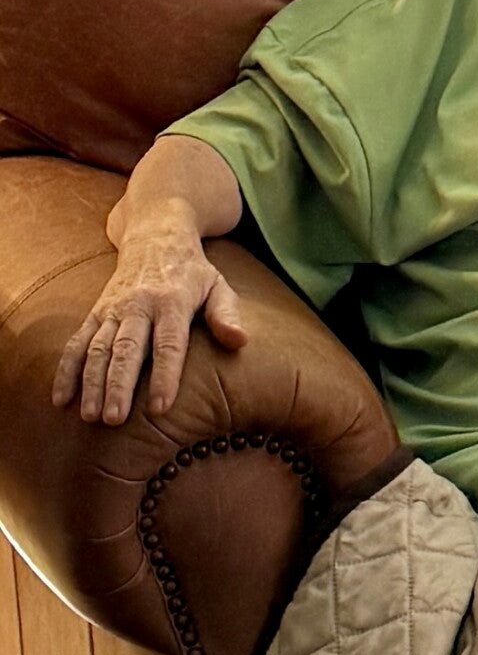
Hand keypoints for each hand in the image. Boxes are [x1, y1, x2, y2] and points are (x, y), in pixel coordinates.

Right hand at [51, 217, 247, 424]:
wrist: (155, 235)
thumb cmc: (193, 271)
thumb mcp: (218, 285)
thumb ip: (226, 315)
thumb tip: (239, 341)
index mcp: (172, 301)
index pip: (169, 344)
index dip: (165, 376)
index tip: (160, 407)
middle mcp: (138, 306)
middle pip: (127, 349)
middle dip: (119, 385)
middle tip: (114, 419)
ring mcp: (113, 309)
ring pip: (98, 348)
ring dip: (92, 383)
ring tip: (90, 417)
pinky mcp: (95, 312)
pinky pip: (77, 342)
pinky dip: (66, 370)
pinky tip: (62, 400)